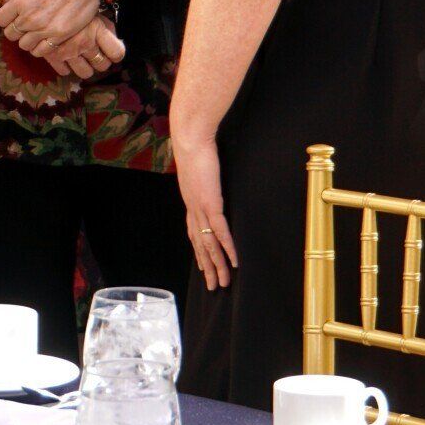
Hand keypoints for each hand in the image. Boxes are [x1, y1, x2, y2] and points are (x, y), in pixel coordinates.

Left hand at [0, 0, 100, 51]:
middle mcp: (29, 18)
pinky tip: (47, 37)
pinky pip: (41, 51)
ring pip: (25, 46)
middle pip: (11, 35)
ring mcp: (44, 29)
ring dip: (28, 39)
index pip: (0, 20)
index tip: (14, 13)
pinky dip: (41, 47)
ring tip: (37, 30)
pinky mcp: (59, 36)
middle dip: (16, 29)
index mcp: (20, 1)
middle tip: (26, 22)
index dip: (6, 17)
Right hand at [38, 14, 125, 77]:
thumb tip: (116, 41)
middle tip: (95, 53)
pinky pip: (64, 72)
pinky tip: (65, 56)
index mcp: (97, 29)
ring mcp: (68, 52)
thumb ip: (106, 26)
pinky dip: (66, 67)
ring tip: (81, 57)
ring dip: (86, 67)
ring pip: (86, 73)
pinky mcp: (52, 56)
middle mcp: (85, 43)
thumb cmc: (71, 2)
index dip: (116, 53)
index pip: (117, 52)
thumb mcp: (92, 10)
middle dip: (101, 60)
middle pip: (102, 65)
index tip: (112, 51)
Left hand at [174, 131, 237, 289]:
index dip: (199, 251)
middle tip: (214, 286)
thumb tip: (210, 176)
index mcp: (190, 201)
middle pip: (200, 245)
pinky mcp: (210, 203)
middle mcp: (193, 209)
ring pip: (209, 245)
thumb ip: (204, 176)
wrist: (191, 138)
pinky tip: (233, 262)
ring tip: (224, 282)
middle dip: (207, 267)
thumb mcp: (199, 165)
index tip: (203, 266)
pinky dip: (227, 248)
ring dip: (217, 265)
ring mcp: (201, 208)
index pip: (194, 233)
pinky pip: (220, 232)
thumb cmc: (196, 146)